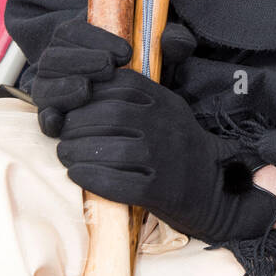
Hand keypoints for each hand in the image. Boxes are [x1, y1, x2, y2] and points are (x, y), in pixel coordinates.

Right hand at [32, 15, 196, 137]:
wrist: (146, 108)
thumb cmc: (149, 73)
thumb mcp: (164, 56)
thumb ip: (173, 43)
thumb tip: (174, 40)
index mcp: (79, 40)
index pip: (73, 32)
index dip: (94, 37)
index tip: (126, 52)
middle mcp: (60, 63)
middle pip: (54, 58)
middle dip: (80, 60)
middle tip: (108, 68)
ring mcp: (54, 91)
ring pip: (45, 85)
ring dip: (63, 87)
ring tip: (86, 90)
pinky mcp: (55, 117)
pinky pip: (44, 117)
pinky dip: (49, 119)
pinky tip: (61, 121)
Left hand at [55, 66, 275, 244]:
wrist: (212, 189)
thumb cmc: (176, 148)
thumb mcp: (166, 112)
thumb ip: (136, 97)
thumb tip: (86, 87)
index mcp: (166, 103)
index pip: (122, 84)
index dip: (90, 92)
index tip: (73, 103)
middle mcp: (167, 127)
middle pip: (112, 116)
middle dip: (78, 123)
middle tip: (63, 132)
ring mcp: (165, 159)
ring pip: (113, 150)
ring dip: (78, 151)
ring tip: (65, 153)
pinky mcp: (160, 190)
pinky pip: (119, 183)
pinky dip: (91, 177)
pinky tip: (76, 174)